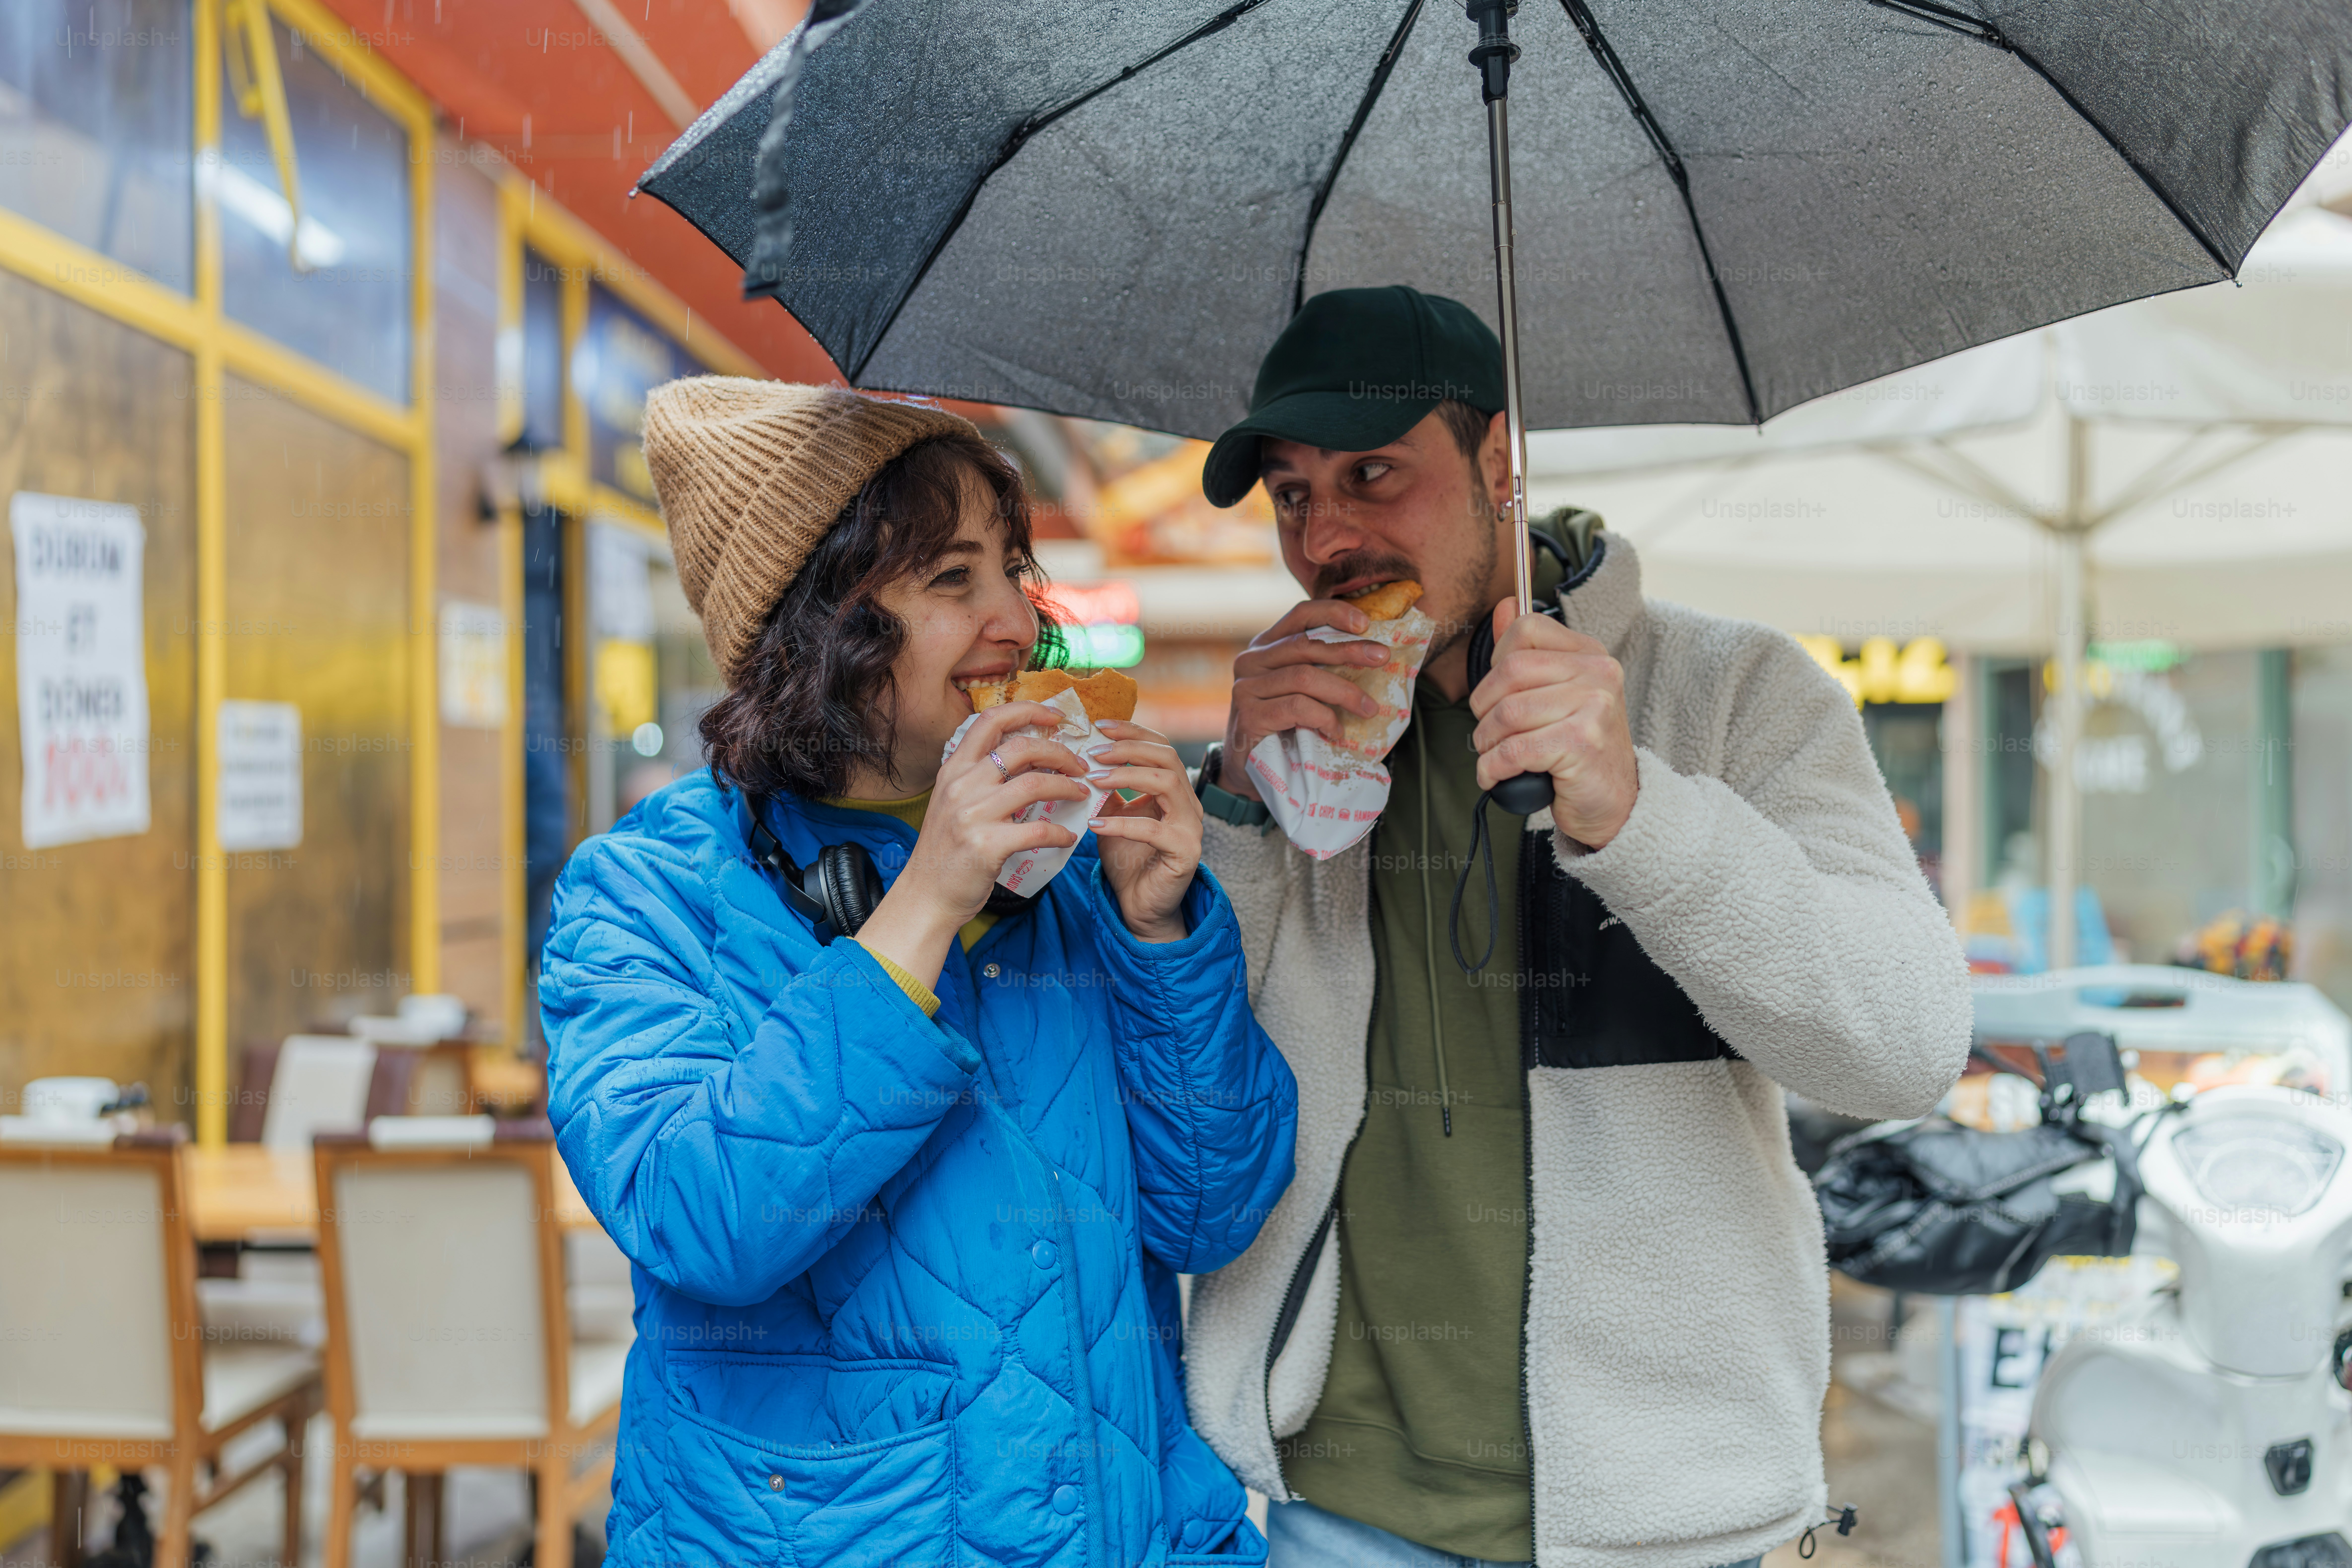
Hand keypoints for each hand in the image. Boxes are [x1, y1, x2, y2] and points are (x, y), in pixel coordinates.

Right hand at [857, 702, 1087, 987]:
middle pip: (1020, 747)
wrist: (926, 896)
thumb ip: (982, 779)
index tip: (1056, 717)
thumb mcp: (956, 803)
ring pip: (1034, 784)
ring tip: (1082, 795)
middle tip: (1080, 766)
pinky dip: (1061, 833)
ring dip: (1067, 787)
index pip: (990, 720)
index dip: (1027, 711)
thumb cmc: (948, 850)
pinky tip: (1069, 838)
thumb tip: (1031, 761)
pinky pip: (1038, 831)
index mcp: (954, 769)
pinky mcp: (986, 846)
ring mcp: (972, 814)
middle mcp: (961, 785)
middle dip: (1059, 752)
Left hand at [1087, 719, 1199, 942]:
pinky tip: (1095, 825)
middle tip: (1094, 753)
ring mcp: (1190, 827)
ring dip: (1127, 776)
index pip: (1160, 746)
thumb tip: (1079, 758)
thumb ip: (1105, 790)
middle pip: (1167, 758)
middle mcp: (1187, 803)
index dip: (1132, 731)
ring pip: (1167, 784)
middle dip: (1129, 749)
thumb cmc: (1128, 859)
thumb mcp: (1111, 816)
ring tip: (1094, 781)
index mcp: (1173, 790)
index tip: (1099, 726)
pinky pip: (1154, 830)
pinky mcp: (1185, 852)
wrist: (1141, 905)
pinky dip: (1122, 824)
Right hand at [1218, 598, 1388, 799]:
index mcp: (1266, 645)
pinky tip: (1336, 731)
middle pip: (1307, 645)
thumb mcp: (1300, 689)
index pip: (1300, 615)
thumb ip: (1320, 668)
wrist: (1248, 768)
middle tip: (1383, 658)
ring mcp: (1246, 687)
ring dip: (1344, 692)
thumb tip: (1372, 654)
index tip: (1365, 622)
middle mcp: (1251, 660)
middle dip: (1350, 650)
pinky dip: (1324, 718)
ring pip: (1304, 676)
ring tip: (1368, 709)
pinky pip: (1296, 707)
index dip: (1333, 613)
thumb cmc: (1283, 725)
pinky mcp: (1248, 715)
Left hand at [1468, 598, 1638, 848]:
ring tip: (1496, 756)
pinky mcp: (1582, 743)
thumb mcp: (1557, 694)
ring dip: (1487, 742)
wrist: (1615, 802)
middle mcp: (1598, 673)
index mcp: (1590, 654)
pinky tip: (1496, 777)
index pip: (1526, 630)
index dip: (1496, 663)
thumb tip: (1504, 605)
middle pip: (1509, 671)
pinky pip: (1514, 749)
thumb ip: (1530, 650)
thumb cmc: (1578, 749)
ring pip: (1507, 713)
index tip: (1499, 694)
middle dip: (1484, 708)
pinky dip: (1493, 768)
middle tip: (1491, 733)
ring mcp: (1594, 707)